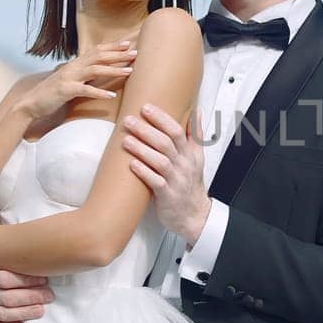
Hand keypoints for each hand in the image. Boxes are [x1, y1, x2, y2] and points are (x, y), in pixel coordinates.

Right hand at [0, 267, 54, 322]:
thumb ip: (14, 265)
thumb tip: (42, 266)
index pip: (6, 279)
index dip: (28, 281)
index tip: (44, 280)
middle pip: (8, 298)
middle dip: (32, 297)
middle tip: (49, 296)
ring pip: (4, 314)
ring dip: (25, 313)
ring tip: (40, 310)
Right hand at [15, 41, 137, 120]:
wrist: (31, 103)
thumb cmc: (53, 93)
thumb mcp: (70, 80)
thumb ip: (84, 74)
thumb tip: (99, 70)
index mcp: (75, 64)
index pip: (96, 50)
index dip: (113, 46)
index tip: (129, 44)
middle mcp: (73, 67)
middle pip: (99, 56)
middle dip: (118, 54)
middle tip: (136, 53)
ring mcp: (69, 77)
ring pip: (95, 69)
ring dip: (114, 70)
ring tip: (130, 71)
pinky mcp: (65, 90)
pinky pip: (85, 90)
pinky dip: (99, 92)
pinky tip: (112, 96)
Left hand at [122, 105, 210, 242]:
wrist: (194, 214)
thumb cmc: (191, 183)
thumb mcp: (197, 158)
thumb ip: (195, 135)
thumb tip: (197, 112)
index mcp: (190, 154)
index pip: (177, 131)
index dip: (161, 119)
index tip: (146, 107)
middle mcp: (184, 165)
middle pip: (166, 143)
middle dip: (146, 130)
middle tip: (128, 120)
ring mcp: (176, 180)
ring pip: (160, 161)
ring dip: (142, 149)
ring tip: (125, 140)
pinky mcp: (167, 195)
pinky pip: (155, 182)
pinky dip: (144, 172)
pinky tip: (131, 164)